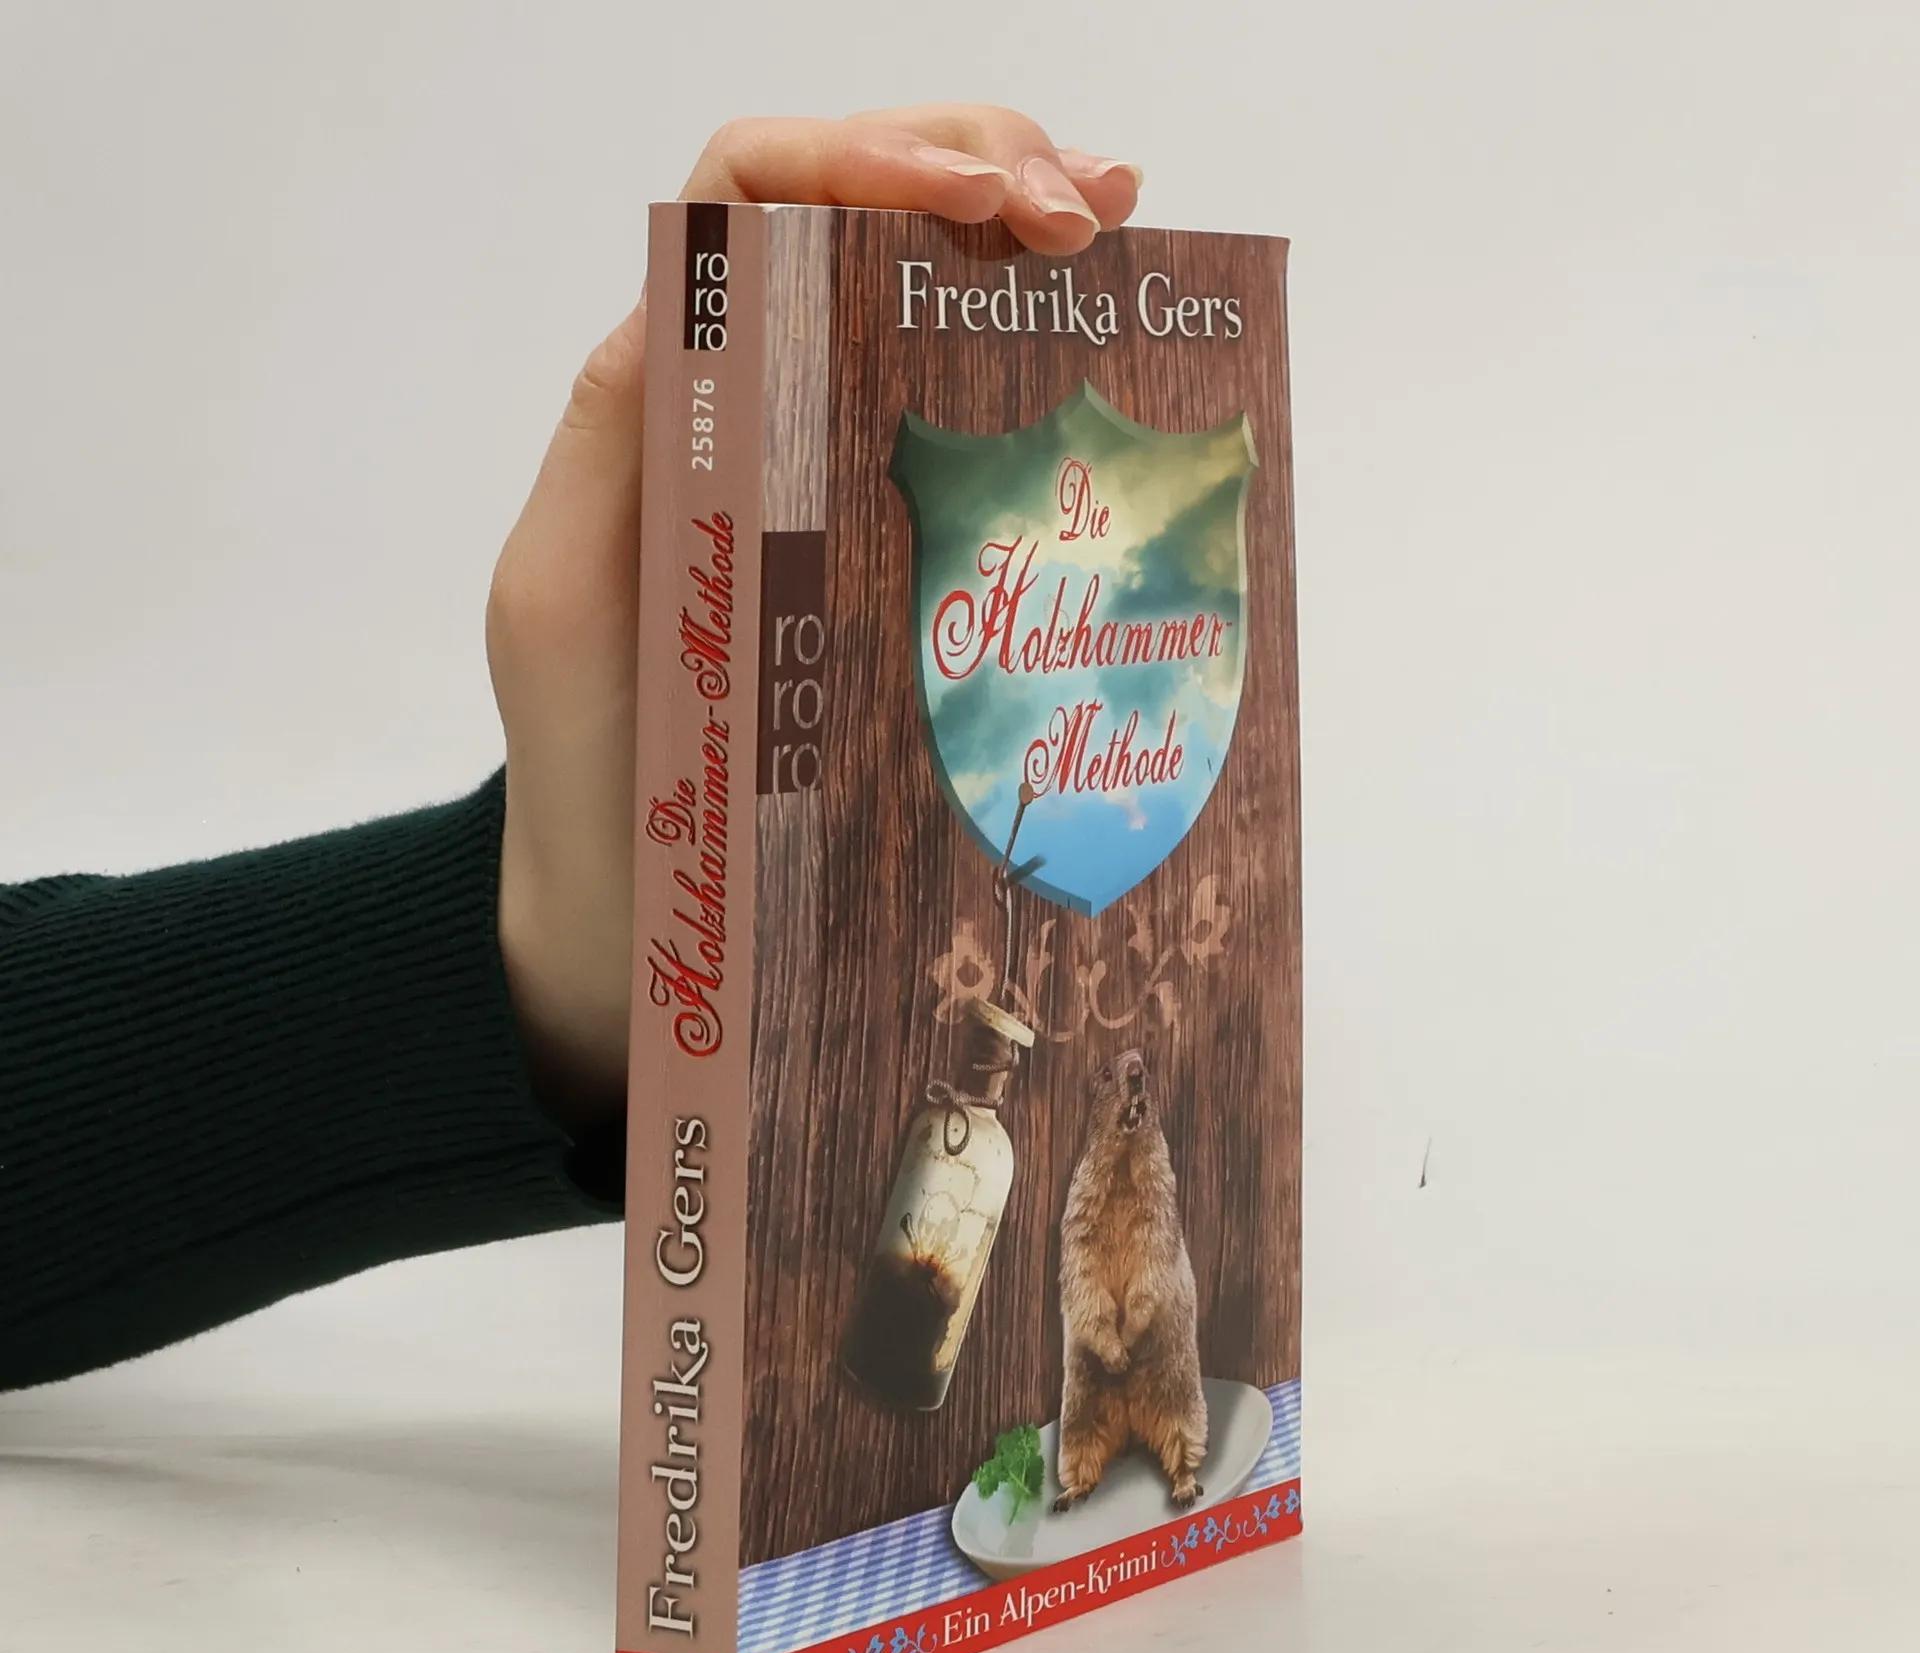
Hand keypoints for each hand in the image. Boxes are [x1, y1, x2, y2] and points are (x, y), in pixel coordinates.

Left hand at [486, 108, 1141, 1132]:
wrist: (640, 899)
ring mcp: (834, 465)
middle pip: (862, 205)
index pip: (754, 196)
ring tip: (1120, 230)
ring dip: (1027, 224)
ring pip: (927, 285)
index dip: (863, 154)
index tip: (975, 202)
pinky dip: (1043, 349)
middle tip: (1091, 213)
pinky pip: (968, 412)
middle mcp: (755, 400)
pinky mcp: (895, 541)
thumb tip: (698, 300)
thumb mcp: (561, 595)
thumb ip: (613, 447)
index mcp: (670, 392)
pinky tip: (1117, 334)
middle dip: (982, 162)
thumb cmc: (589, 760)